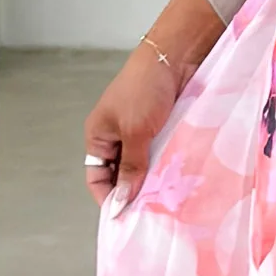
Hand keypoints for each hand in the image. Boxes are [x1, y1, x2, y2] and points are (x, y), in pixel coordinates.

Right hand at [82, 41, 178, 215]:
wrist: (174, 56)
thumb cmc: (145, 90)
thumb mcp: (135, 133)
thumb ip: (130, 168)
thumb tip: (122, 202)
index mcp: (98, 137)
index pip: (97, 179)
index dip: (109, 198)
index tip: (127, 219)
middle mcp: (116, 138)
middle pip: (121, 176)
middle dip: (134, 193)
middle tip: (152, 214)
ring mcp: (140, 134)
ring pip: (143, 168)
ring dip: (153, 181)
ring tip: (167, 201)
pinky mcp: (161, 130)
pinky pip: (160, 156)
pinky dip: (167, 168)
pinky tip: (178, 181)